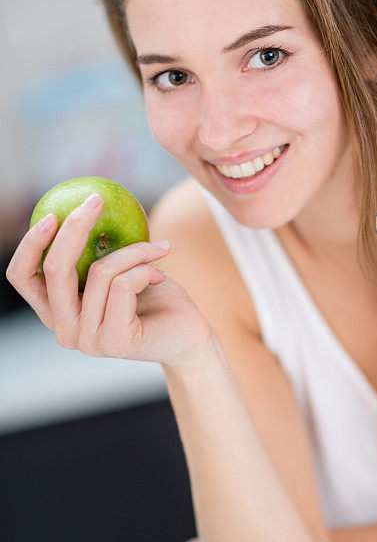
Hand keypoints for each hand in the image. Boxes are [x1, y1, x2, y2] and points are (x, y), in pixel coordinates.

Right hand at [6, 194, 216, 365]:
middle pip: (54, 270)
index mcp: (57, 312)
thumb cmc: (155, 296)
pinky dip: (146, 268)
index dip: (30, 244)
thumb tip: (84, 200)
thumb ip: (95, 249)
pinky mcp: (114, 341)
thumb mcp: (120, 266)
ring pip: (99, 272)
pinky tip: (161, 274)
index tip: (52, 213)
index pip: (22, 278)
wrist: (189, 335)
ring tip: (157, 251)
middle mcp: (65, 330)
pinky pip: (124, 285)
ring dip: (134, 251)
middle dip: (75, 227)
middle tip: (96, 200)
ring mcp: (88, 340)